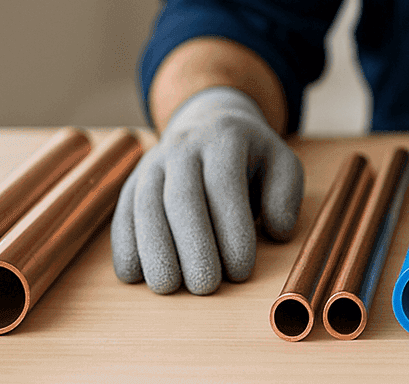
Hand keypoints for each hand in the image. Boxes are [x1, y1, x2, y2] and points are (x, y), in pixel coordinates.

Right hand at [112, 85, 302, 293]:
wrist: (209, 121)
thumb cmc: (251, 155)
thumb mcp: (281, 163)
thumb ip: (285, 196)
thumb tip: (278, 232)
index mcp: (225, 139)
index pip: (225, 185)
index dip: (231, 229)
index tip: (241, 270)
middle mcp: (184, 148)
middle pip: (182, 198)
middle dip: (192, 246)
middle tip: (205, 286)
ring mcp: (153, 164)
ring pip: (146, 206)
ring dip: (154, 249)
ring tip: (169, 287)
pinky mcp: (132, 182)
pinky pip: (123, 213)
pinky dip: (125, 244)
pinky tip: (134, 274)